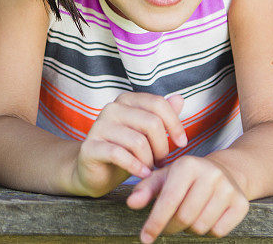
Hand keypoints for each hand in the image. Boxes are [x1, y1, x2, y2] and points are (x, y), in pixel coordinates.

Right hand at [69, 92, 186, 197]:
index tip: (182, 143)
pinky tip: (143, 174)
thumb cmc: (127, 151)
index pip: (158, 104)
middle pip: (151, 123)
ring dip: (149, 160)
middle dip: (162, 147)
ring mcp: (99, 127)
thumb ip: (162, 116)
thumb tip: (179, 98)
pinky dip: (136, 167)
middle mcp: (111, 108)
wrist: (97, 173)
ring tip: (149, 168)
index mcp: (127, 100)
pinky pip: (119, 154)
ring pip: (138, 141)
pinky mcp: (90, 147)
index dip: (175, 124)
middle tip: (161, 161)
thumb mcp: (148, 134)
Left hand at [125, 155, 249, 242]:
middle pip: (184, 218)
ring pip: (201, 226)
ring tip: (190, 215)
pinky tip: (207, 216)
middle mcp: (211, 174)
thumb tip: (132, 203)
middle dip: (171, 227)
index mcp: (188, 165)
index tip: (145, 238)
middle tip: (169, 224)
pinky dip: (209, 230)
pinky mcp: (241, 203)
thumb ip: (146, 189)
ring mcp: (228, 188)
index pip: (168, 201)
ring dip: (190, 228)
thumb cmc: (187, 177)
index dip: (155, 222)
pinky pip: (219, 231)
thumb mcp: (164, 177)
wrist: (225, 170)